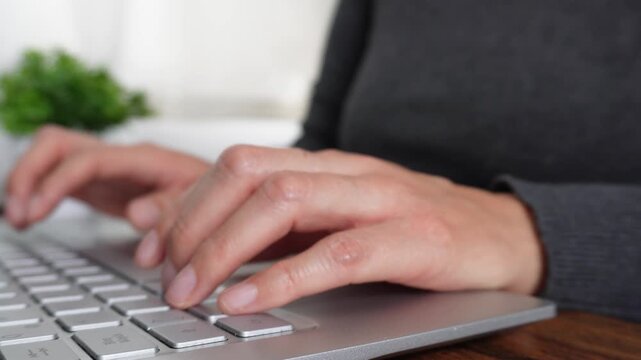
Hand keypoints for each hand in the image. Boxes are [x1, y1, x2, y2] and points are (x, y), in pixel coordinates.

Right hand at [4, 125, 209, 229]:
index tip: (36, 210)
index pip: (88, 159)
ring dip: (28, 183)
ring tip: (19, 218)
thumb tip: (136, 215)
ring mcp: (107, 170)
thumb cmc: (214, 193)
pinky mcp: (100, 184)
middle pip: (58, 144)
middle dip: (30, 174)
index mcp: (144, 159)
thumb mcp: (202, 202)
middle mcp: (119, 158)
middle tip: (20, 214)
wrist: (220, 193)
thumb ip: (173, 208)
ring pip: (52, 156)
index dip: (57, 181)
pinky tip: (28, 216)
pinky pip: (58, 178)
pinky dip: (38, 194)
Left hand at [143, 145, 543, 313]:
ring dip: (224, 247)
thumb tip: (209, 246)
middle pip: (249, 172)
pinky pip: (336, 252)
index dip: (185, 201)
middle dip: (194, 223)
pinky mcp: (412, 236)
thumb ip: (280, 228)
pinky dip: (282, 276)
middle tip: (164, 273)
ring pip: (284, 200)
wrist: (500, 234)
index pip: (237, 165)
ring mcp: (380, 199)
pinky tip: (245, 300)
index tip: (149, 242)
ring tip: (190, 290)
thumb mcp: (337, 221)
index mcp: (324, 166)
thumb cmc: (409, 230)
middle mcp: (345, 172)